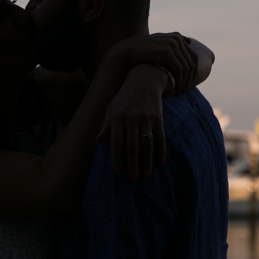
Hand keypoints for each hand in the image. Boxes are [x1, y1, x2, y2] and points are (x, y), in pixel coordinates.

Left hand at [97, 65, 166, 179]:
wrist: (144, 80)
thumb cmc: (124, 97)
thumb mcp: (111, 108)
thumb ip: (106, 125)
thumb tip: (97, 141)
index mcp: (118, 118)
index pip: (116, 142)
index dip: (117, 158)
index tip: (117, 172)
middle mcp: (132, 119)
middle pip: (132, 146)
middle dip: (132, 164)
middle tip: (132, 178)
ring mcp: (146, 119)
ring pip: (147, 144)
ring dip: (147, 161)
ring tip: (145, 175)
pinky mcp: (158, 118)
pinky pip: (160, 137)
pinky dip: (161, 150)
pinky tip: (160, 162)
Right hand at [113, 33, 197, 92]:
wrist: (126, 52)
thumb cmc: (141, 51)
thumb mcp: (158, 43)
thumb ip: (173, 41)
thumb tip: (189, 41)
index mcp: (176, 37)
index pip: (193, 56)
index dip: (193, 71)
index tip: (189, 83)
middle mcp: (176, 39)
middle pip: (191, 62)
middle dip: (190, 78)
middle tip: (185, 90)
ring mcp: (172, 44)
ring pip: (186, 67)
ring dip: (185, 81)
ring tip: (180, 91)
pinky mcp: (166, 52)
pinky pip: (179, 69)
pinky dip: (179, 80)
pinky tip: (175, 88)